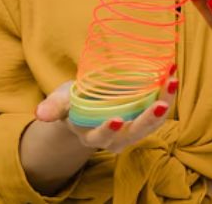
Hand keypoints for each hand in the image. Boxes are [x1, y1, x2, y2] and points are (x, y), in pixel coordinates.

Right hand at [33, 73, 178, 154]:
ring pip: (153, 123)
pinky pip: (159, 109)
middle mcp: (117, 138)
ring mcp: (133, 129)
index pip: (102, 137)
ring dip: (165, 102)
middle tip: (161, 103)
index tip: (116, 119)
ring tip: (172, 81)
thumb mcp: (60, 102)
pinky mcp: (145, 116)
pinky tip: (172, 74)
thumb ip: (52, 107)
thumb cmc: (72, 103)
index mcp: (92, 135)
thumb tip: (40, 114)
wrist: (86, 105)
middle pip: (136, 133)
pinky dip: (166, 92)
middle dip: (149, 119)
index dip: (108, 131)